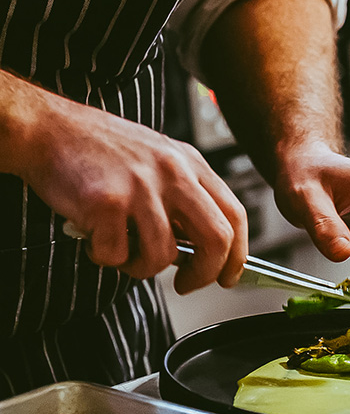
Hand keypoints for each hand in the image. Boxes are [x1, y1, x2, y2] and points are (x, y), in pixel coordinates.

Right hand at [5, 73, 247, 290]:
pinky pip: (117, 255)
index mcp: (190, 163)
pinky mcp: (107, 203)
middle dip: (205, 274)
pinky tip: (94, 236)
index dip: (237, 255)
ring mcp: (141, 187)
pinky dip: (105, 256)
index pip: (235, 215)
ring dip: (140, 267)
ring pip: (162, 256)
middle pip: (216, 239)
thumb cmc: (99, 150)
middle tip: (186, 284)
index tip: (228, 276)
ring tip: (122, 250)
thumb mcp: (157, 162)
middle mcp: (173, 173)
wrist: (49, 130)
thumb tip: (199, 251)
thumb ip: (183, 200)